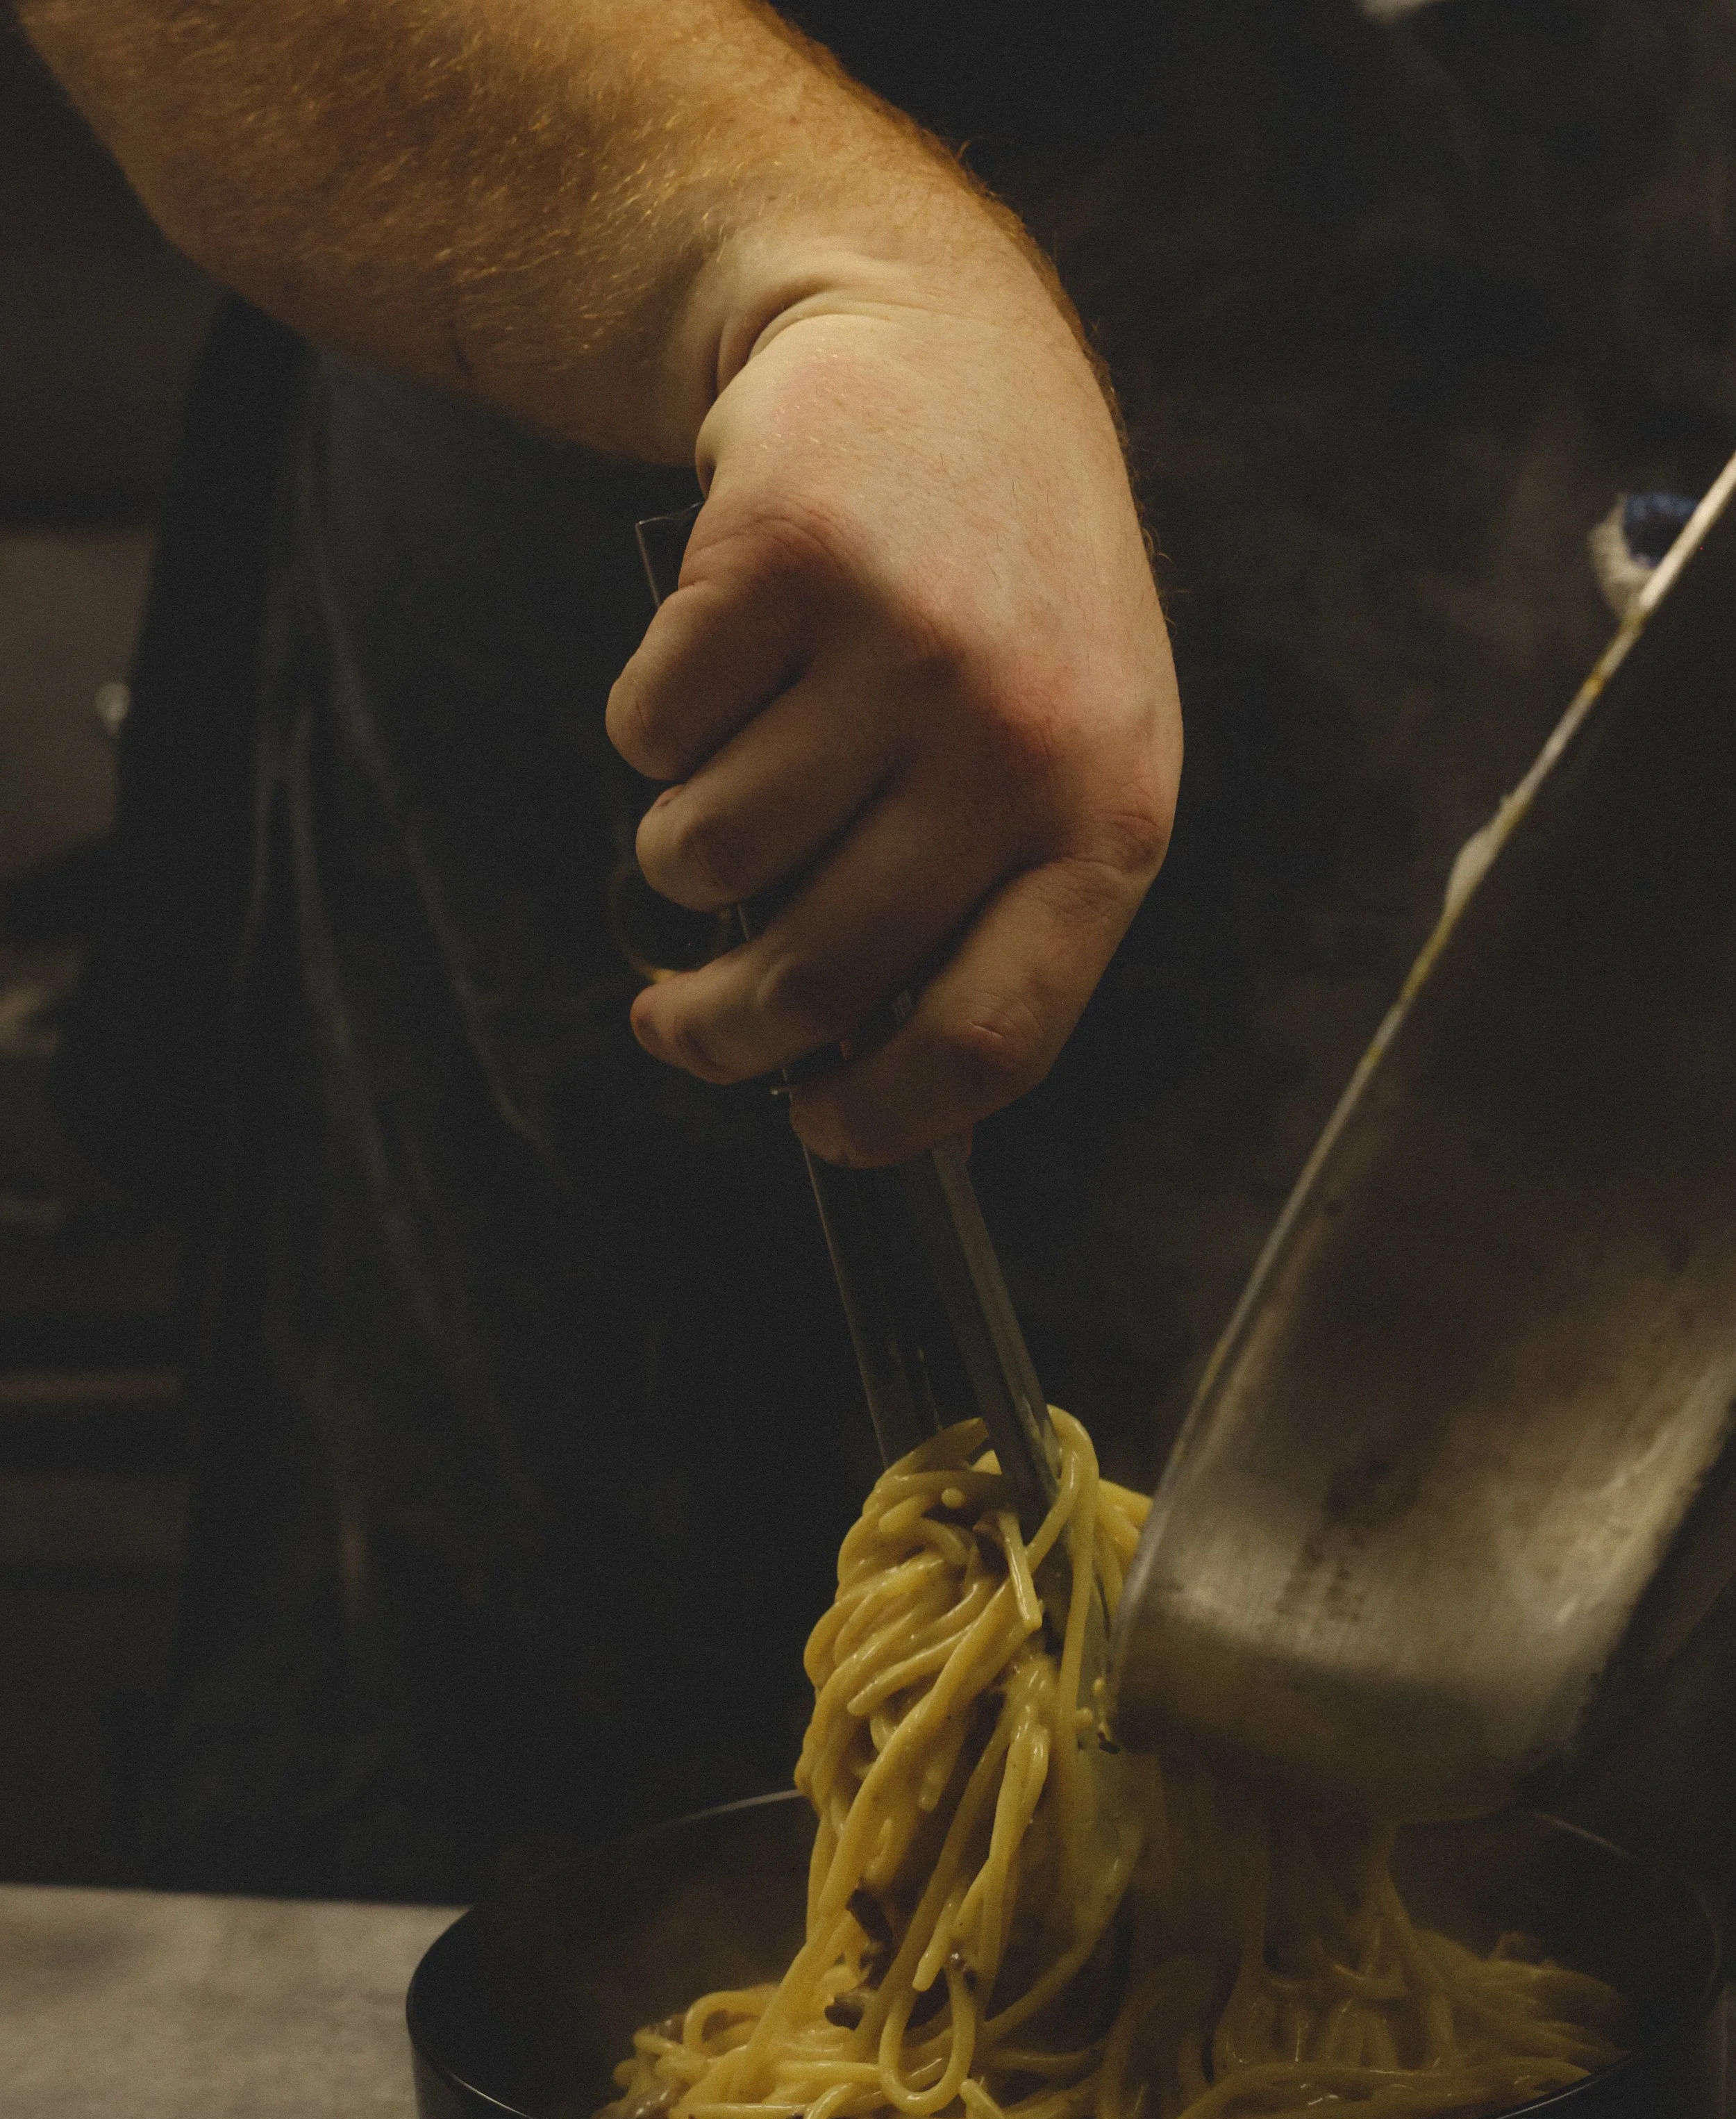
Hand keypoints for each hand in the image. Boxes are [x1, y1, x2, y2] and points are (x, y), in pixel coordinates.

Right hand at [606, 266, 1181, 1165]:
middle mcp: (1019, 736)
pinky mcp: (786, 556)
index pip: (994, 1037)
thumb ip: (989, 902)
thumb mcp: (1059, 750)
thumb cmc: (1001, 590)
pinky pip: (650, 732)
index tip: (814, 1127)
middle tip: (675, 1023)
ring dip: (684, 850)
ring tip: (728, 780)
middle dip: (719, 1030)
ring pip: (709, 858)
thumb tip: (866, 1081)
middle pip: (822, 976)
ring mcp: (904, 643)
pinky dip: (651, 723)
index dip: (886, 1118)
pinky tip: (714, 663)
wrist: (945, 352)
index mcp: (1109, 814)